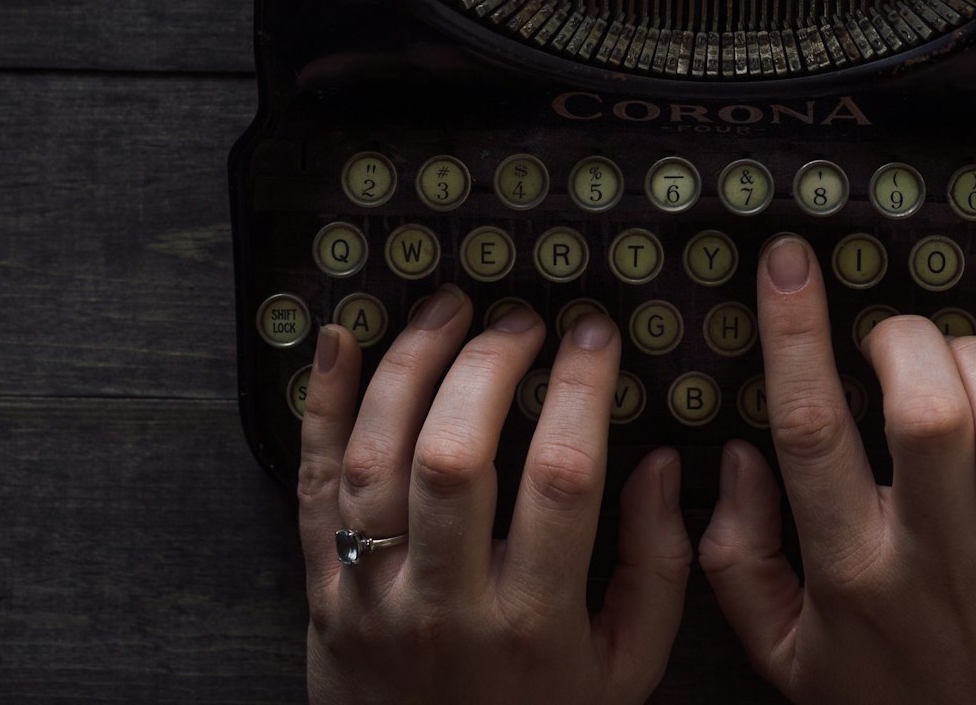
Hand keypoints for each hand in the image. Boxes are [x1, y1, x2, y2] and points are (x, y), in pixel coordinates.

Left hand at [295, 288, 692, 704]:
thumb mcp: (627, 667)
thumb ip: (658, 567)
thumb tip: (662, 464)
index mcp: (533, 623)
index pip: (562, 477)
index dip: (580, 388)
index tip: (595, 334)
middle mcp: (446, 607)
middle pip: (455, 456)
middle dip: (490, 363)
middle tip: (520, 318)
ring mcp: (373, 597)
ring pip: (377, 458)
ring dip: (410, 364)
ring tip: (449, 308)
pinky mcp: (322, 592)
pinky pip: (313, 485)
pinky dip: (321, 405)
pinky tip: (341, 339)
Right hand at [699, 235, 975, 704]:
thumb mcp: (784, 657)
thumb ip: (737, 560)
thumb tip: (737, 459)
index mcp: (852, 577)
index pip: (813, 432)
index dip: (795, 333)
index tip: (788, 266)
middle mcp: (937, 560)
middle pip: (927, 412)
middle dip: (904, 339)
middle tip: (888, 332)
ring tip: (956, 352)